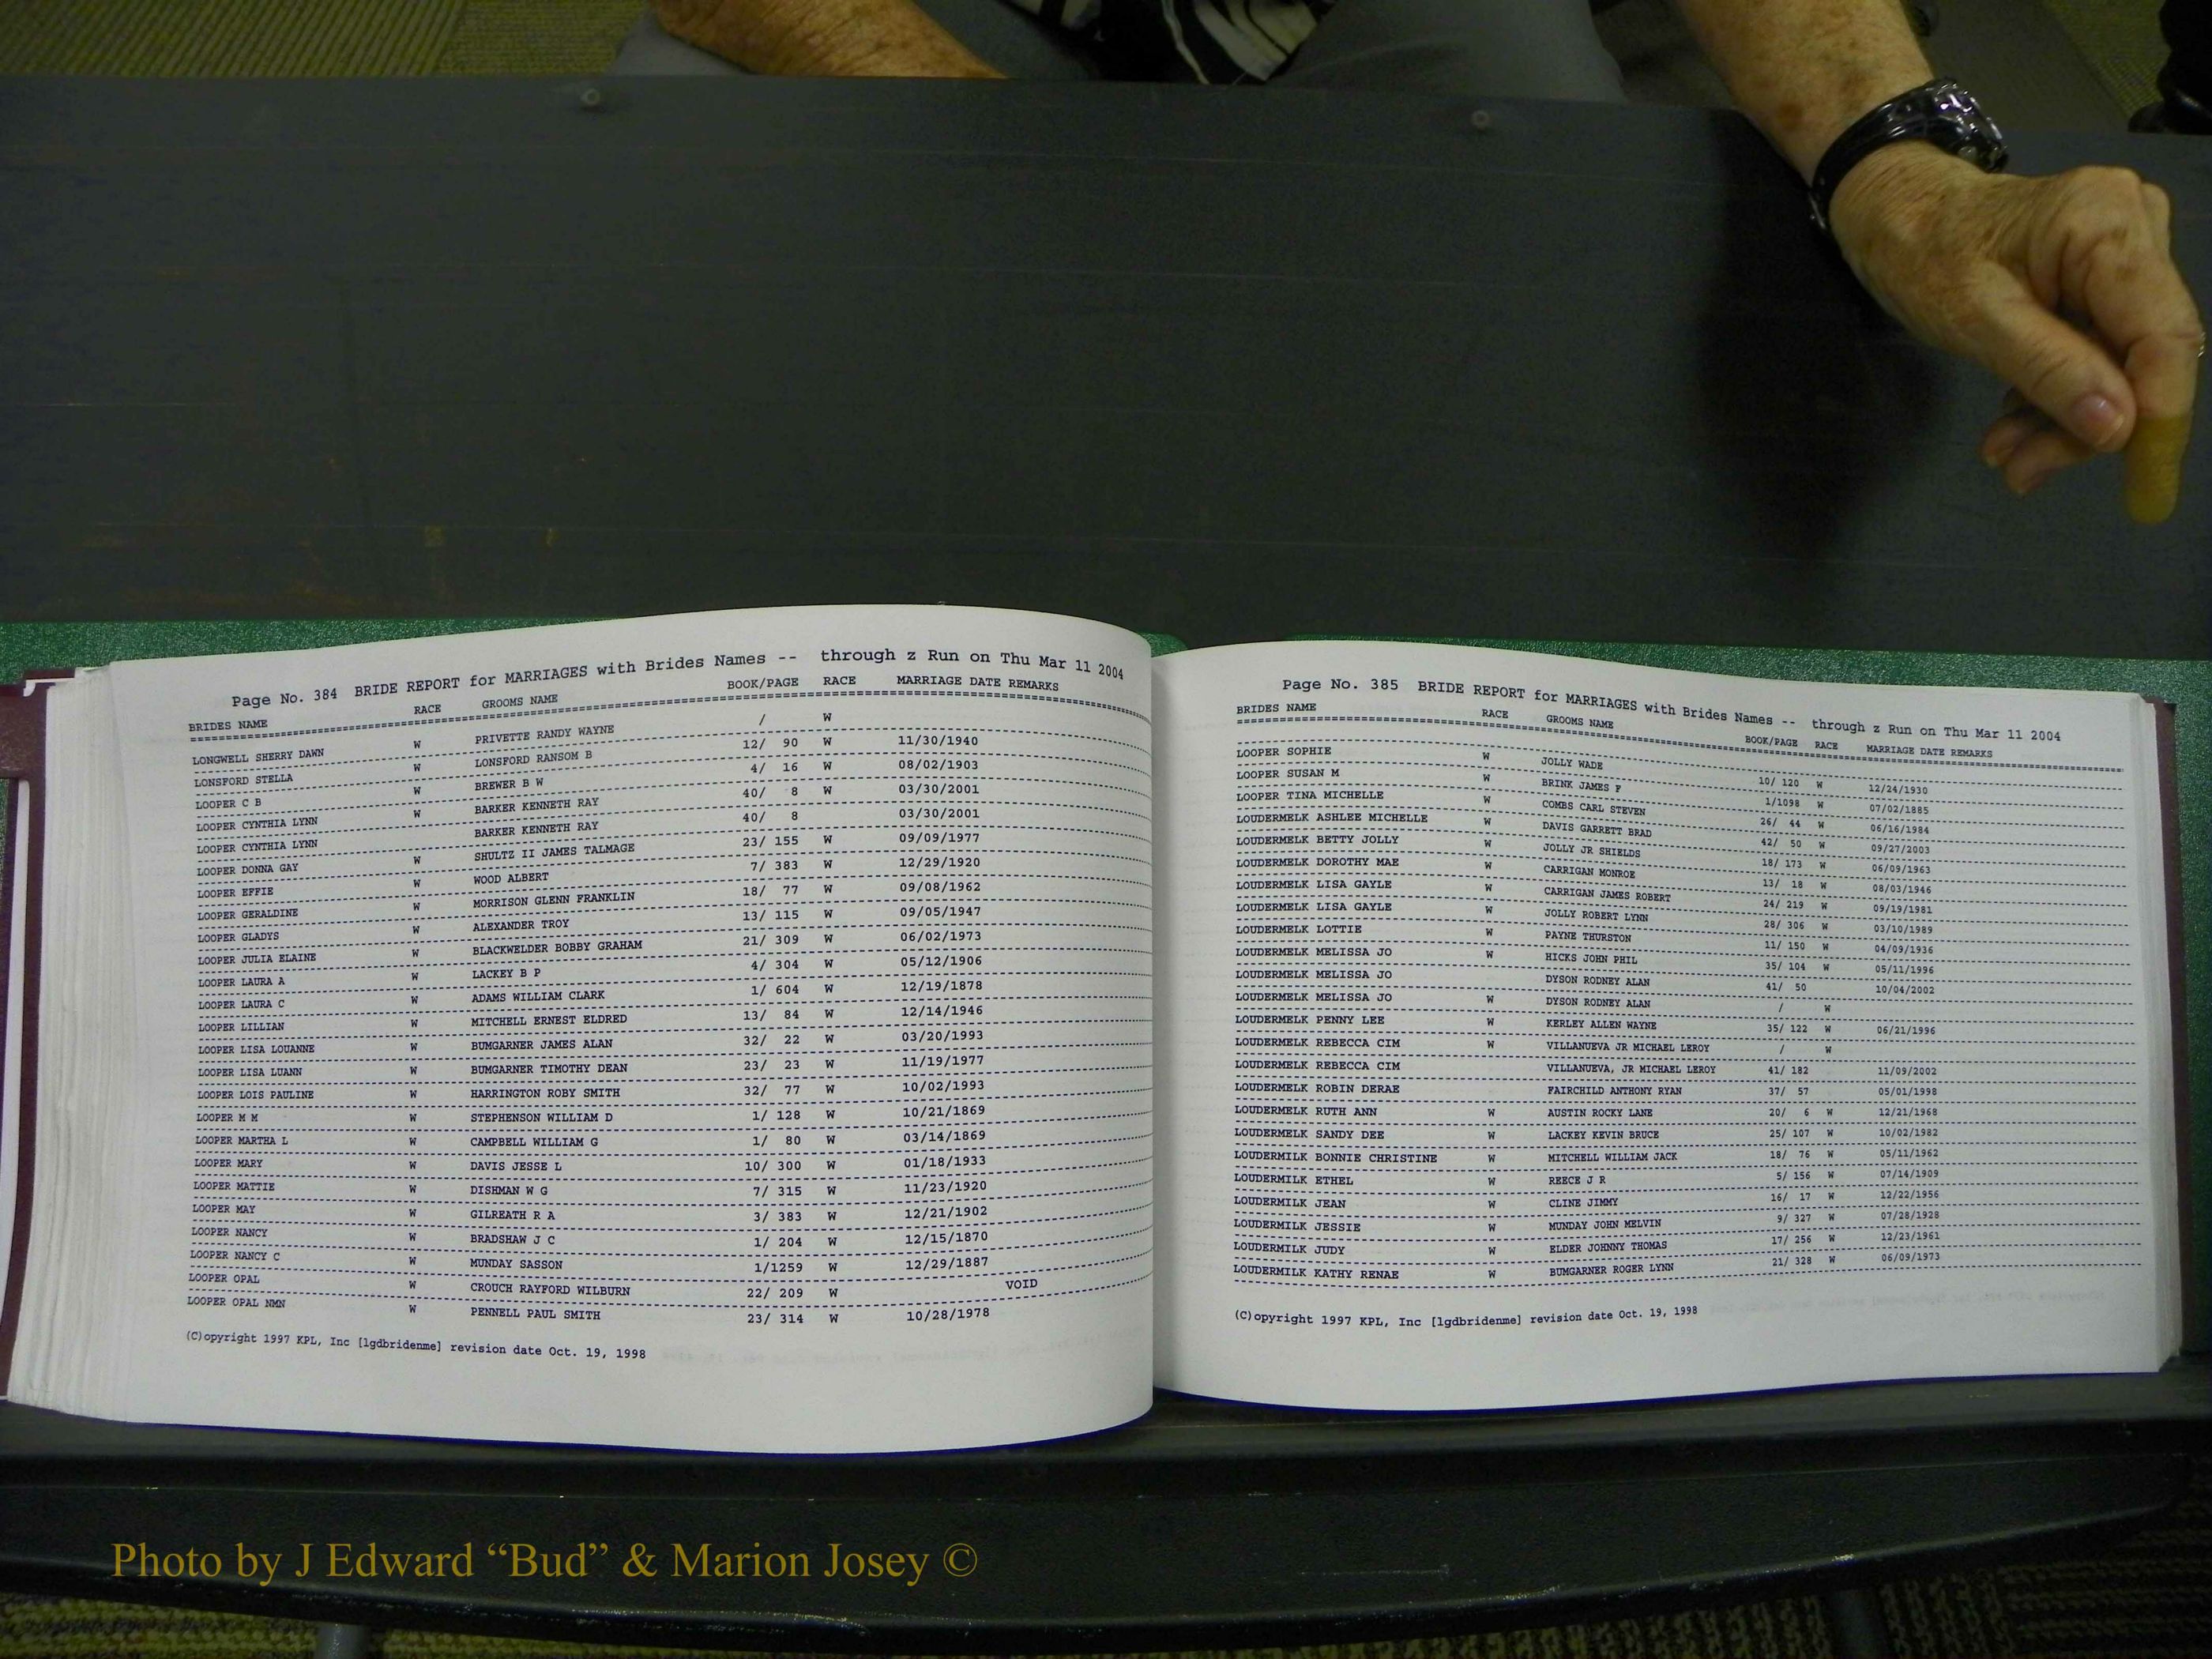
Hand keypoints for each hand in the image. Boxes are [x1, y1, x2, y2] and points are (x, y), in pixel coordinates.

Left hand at [1826, 143, 2203, 518]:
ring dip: (2063, 422)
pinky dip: (2056, 397)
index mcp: (2108, 224)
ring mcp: (2122, 254)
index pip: (2163, 337)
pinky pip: (2097, 352)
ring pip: (2119, 365)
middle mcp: (2134, 229)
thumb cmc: (1924, 253)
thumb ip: (2049, 370)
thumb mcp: (1975, 319)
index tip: (2149, 495)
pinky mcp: (2103, 279)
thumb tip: (2119, 428)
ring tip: (2004, 454)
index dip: (2161, 422)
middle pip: (2143, 358)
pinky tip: (2013, 426)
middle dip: (2088, 428)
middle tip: (2022, 472)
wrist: (1899, 213)